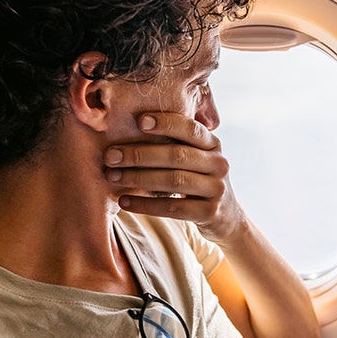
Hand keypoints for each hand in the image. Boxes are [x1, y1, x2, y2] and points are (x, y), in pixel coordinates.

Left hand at [103, 112, 246, 242]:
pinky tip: (124, 201)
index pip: (190, 128)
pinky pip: (172, 208)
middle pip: (176, 155)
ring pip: (173, 180)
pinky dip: (145, 205)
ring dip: (138, 178)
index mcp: (213, 144)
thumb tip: (129, 123)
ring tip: (113, 177)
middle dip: (139, 154)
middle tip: (110, 156)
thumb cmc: (198, 180)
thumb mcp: (196, 158)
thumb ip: (176, 143)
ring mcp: (216, 189)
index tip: (139, 121)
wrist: (226, 217)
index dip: (166, 123)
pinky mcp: (209, 213)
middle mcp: (218, 163)